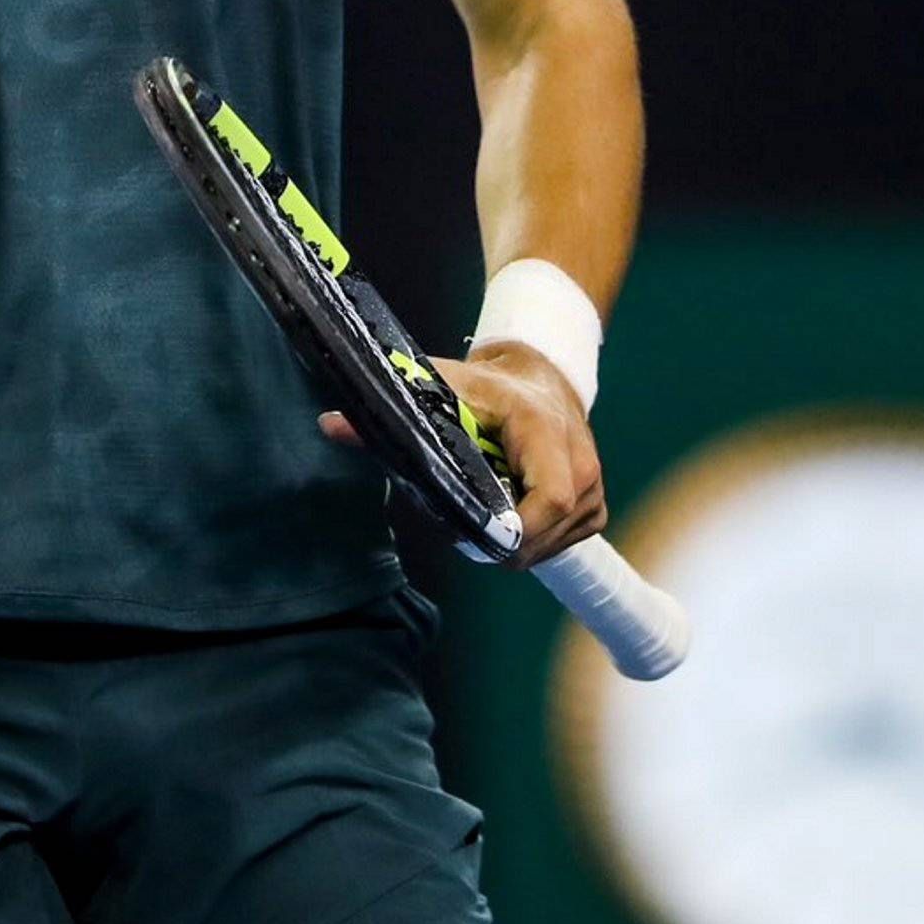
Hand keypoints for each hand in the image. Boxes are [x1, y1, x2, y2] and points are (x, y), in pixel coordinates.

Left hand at [321, 345, 605, 565]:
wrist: (539, 376)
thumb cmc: (488, 386)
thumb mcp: (443, 387)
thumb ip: (393, 409)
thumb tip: (329, 425)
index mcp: (547, 432)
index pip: (552, 499)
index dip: (516, 530)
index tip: (472, 537)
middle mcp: (582, 464)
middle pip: (546, 533)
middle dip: (500, 542)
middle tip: (459, 529)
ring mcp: (594, 491)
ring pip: (552, 546)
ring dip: (513, 544)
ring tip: (482, 514)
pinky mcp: (593, 510)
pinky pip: (561, 545)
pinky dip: (530, 541)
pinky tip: (507, 515)